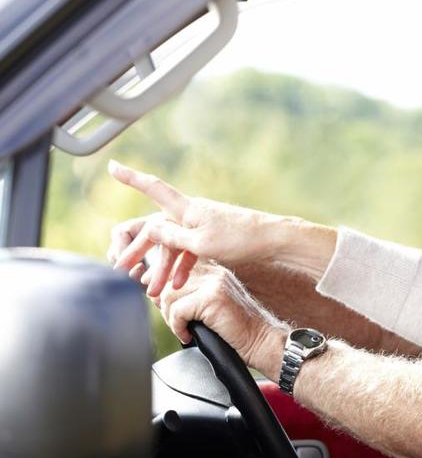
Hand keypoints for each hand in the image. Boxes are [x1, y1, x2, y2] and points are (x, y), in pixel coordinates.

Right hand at [108, 161, 281, 295]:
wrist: (274, 241)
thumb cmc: (239, 240)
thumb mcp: (200, 243)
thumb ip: (172, 237)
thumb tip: (149, 227)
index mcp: (187, 209)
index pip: (153, 188)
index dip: (131, 178)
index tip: (112, 166)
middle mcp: (193, 213)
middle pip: (158, 229)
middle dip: (139, 249)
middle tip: (120, 265)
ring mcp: (203, 225)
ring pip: (174, 245)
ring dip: (162, 267)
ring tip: (151, 291)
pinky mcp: (214, 236)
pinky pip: (191, 251)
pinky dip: (183, 266)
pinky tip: (177, 285)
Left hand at [156, 262, 286, 377]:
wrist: (261, 340)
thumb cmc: (235, 329)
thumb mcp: (208, 307)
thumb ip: (187, 295)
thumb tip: (153, 293)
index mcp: (213, 271)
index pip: (174, 267)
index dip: (159, 283)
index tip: (155, 299)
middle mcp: (214, 272)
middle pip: (167, 281)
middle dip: (163, 305)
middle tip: (175, 323)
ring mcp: (214, 284)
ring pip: (169, 295)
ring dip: (170, 318)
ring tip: (183, 329)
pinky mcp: (213, 299)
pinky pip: (178, 311)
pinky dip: (177, 327)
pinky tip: (188, 335)